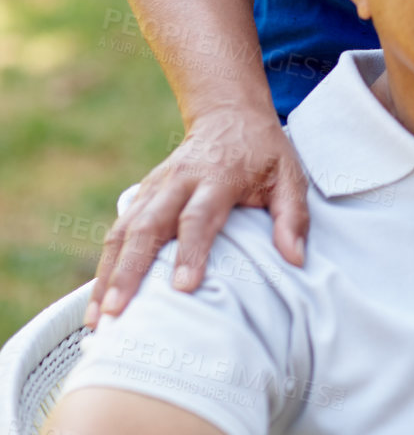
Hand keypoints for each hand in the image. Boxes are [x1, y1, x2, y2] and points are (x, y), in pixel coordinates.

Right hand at [85, 105, 309, 328]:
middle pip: (148, 225)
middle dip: (130, 269)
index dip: (191, 250)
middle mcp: (180, 180)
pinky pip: (117, 231)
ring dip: (108, 274)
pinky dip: (104, 266)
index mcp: (218, 176)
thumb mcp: (289, 174)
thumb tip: (296, 258)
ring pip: (124, 229)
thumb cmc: (263, 152)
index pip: (199, 216)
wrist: (229, 114)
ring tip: (99, 320)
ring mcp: (156, 187)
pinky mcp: (142, 194)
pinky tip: (96, 303)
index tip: (183, 287)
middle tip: (118, 311)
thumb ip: (292, 216)